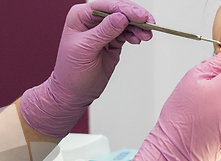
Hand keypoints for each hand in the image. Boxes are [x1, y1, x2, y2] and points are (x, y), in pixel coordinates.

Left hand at [21, 0, 153, 138]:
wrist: (73, 93)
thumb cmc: (71, 72)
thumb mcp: (86, 49)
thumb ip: (104, 32)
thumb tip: (121, 17)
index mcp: (80, 16)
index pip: (106, 6)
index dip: (124, 9)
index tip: (139, 16)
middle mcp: (92, 21)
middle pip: (118, 11)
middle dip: (135, 17)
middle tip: (149, 24)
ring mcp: (103, 31)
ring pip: (125, 22)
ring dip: (138, 27)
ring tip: (146, 36)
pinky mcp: (112, 42)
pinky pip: (127, 34)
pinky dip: (135, 35)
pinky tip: (139, 39)